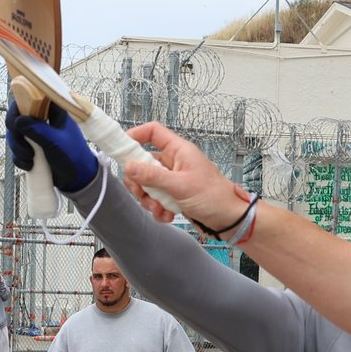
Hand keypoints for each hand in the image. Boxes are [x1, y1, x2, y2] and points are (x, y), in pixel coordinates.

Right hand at [5, 104, 99, 193]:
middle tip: (22, 144)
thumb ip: (37, 129)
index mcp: (53, 111)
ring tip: (29, 158)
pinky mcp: (32, 148)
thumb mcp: (56, 142)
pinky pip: (17, 149)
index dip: (19, 106)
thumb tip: (18, 120)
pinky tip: (29, 165)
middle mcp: (43, 120)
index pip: (31, 98)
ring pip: (15, 134)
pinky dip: (19, 158)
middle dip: (16, 133)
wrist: (78, 179)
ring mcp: (36, 134)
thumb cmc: (73, 157)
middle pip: (17, 117)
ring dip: (17, 148)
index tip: (16, 121)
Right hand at [123, 123, 250, 229]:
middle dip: (139, 182)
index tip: (121, 149)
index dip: (135, 136)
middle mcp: (174, 162)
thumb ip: (152, 175)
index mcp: (179, 150)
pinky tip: (168, 215)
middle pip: (143, 163)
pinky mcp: (174, 195)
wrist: (229, 219)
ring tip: (160, 208)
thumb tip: (129, 166)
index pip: (152, 132)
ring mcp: (173, 179)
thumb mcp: (180, 185)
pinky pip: (156, 199)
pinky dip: (158, 209)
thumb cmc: (215, 197)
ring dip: (149, 199)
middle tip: (142, 193)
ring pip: (147, 184)